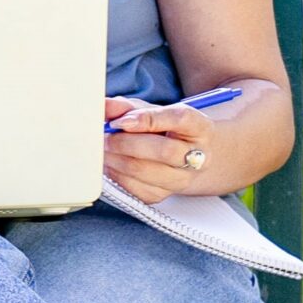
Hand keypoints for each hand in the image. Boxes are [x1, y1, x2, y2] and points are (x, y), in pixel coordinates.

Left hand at [102, 94, 219, 203]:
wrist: (182, 159)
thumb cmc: (165, 130)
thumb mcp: (150, 111)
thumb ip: (127, 107)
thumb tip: (104, 106)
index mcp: (198, 127)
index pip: (179, 119)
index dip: (148, 119)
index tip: (121, 121)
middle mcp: (197, 155)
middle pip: (163, 151)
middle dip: (127, 142)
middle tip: (105, 137)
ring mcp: (181, 179)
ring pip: (145, 171)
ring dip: (116, 159)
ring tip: (104, 149)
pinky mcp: (161, 195)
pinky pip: (134, 188)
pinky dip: (115, 174)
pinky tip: (111, 163)